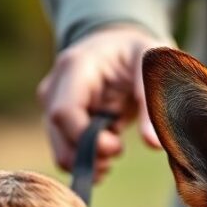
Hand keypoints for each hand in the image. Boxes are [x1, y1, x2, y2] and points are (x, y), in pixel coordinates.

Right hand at [37, 25, 170, 178]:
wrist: (120, 44)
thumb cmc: (138, 52)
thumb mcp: (152, 68)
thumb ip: (151, 104)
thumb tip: (154, 144)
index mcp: (75, 67)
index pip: (63, 113)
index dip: (88, 140)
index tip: (118, 147)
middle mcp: (55, 86)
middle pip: (59, 136)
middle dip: (90, 156)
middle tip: (118, 150)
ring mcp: (53, 104)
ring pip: (60, 149)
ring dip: (89, 162)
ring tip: (116, 149)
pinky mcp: (58, 120)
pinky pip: (66, 150)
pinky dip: (86, 161)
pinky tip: (107, 155)